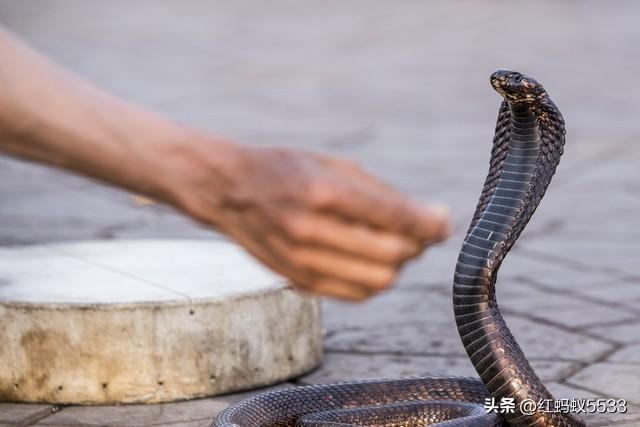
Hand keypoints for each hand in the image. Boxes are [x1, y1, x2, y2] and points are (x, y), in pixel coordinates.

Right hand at [176, 144, 450, 300]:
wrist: (228, 190)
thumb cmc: (285, 168)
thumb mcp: (332, 163)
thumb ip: (381, 192)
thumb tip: (431, 220)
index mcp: (322, 191)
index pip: (396, 217)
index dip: (430, 223)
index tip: (443, 221)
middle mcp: (311, 229)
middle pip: (393, 256)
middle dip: (416, 245)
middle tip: (416, 230)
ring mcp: (302, 261)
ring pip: (378, 281)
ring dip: (396, 264)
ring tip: (389, 243)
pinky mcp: (298, 280)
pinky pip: (355, 293)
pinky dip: (373, 278)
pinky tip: (367, 257)